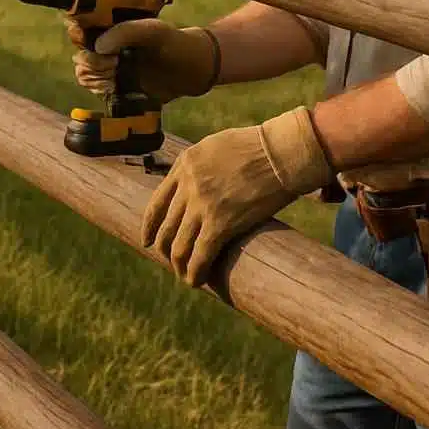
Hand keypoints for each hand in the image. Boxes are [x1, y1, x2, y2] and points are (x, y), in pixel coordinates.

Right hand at [67, 17, 218, 104]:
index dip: (77, 33)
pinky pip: (93, 88)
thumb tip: (98, 47)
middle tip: (114, 63)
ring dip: (95, 76)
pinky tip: (114, 87)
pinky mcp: (114, 85)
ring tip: (115, 76)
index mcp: (113, 25)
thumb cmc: (176, 43)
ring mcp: (109, 65)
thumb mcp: (155, 31)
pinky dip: (99, 89)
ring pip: (83, 71)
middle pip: (79, 51)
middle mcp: (107, 43)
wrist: (193, 71)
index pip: (80, 24)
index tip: (91, 42)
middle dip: (92, 61)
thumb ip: (128, 32)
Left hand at [141, 107, 335, 286]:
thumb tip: (194, 185)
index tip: (147, 241)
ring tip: (185, 277)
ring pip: (179, 246)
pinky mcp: (221, 222)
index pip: (156, 202)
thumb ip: (199, 166)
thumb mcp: (216, 146)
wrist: (281, 152)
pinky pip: (200, 255)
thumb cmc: (258, 147)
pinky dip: (195, 272)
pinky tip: (197, 281)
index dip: (149, 226)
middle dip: (166, 250)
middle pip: (166, 228)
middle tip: (173, 262)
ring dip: (179, 266)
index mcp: (184, 164)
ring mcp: (202, 204)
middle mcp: (187, 184)